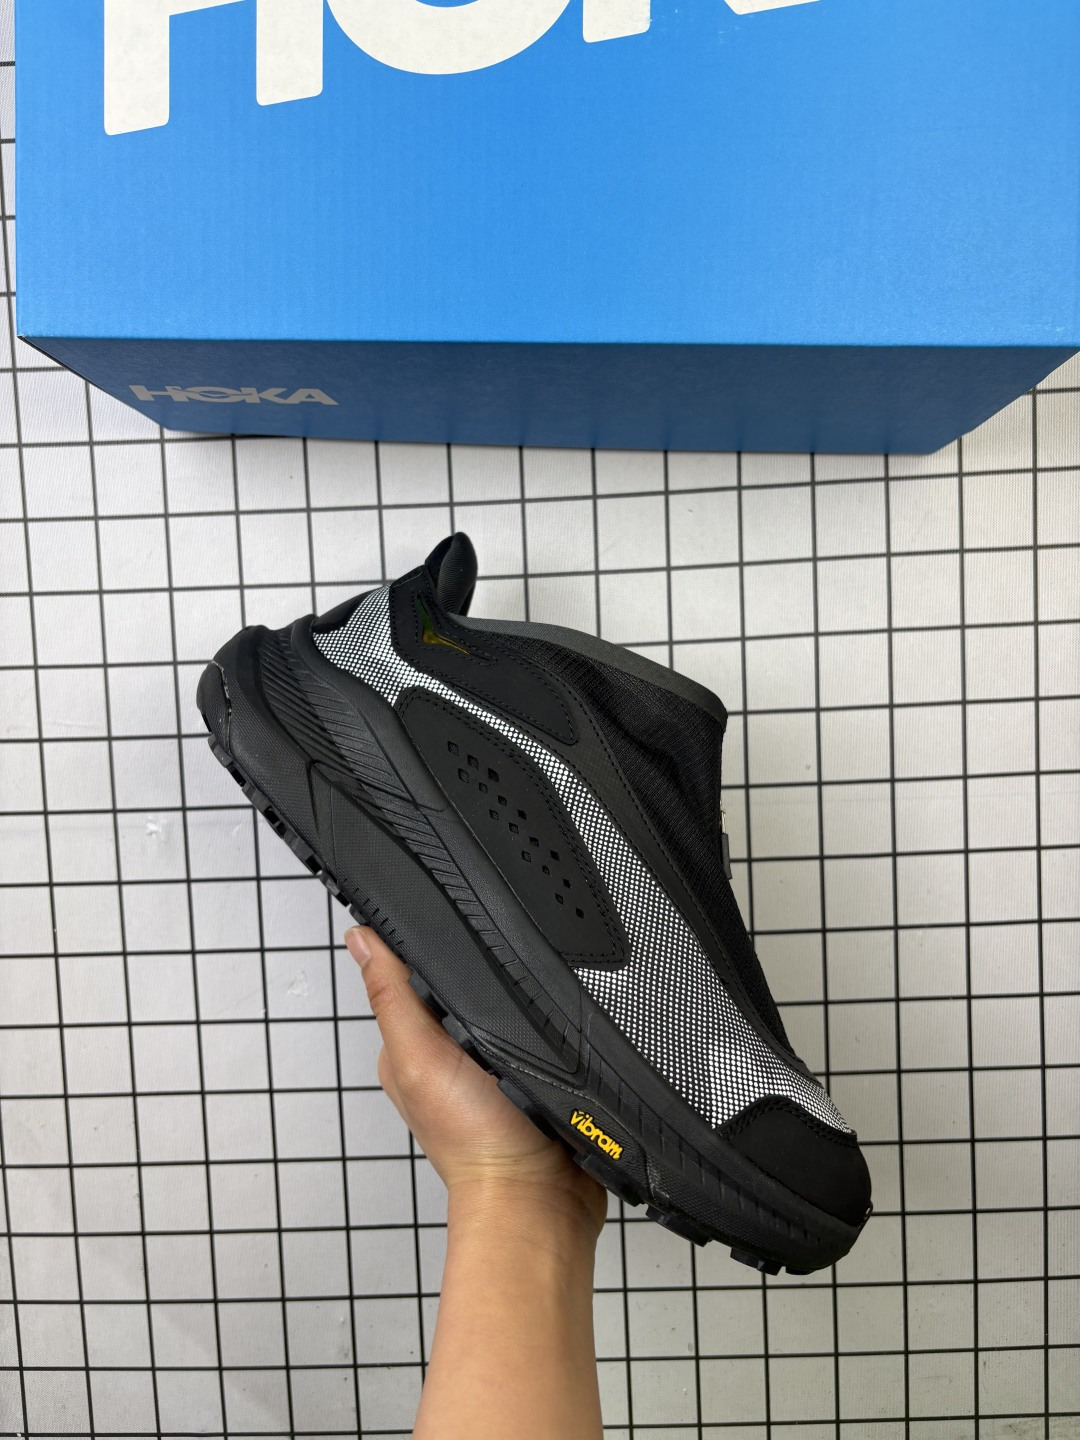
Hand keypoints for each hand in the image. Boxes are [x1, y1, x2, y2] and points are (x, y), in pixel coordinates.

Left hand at [346, 926, 607, 1245]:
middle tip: (498, 967)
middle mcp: (445, 1054)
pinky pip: (530, 1031)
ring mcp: (487, 1065)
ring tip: (525, 1002)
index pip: (409, 972)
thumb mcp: (421, 1058)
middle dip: (477, 970)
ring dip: (513, 998)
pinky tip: (545, 1024)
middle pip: (458, 986)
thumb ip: (392, 999)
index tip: (447, 919)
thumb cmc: (476, 1142)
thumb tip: (360, 939)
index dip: (424, 943)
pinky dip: (538, 1025)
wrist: (540, 1199)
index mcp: (409, 1045)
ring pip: (498, 1005)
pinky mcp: (524, 1075)